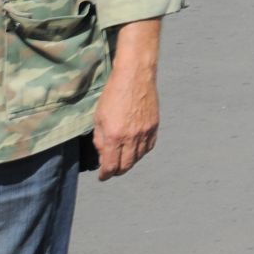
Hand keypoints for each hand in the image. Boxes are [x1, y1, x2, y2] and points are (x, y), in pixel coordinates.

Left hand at [92, 60, 158, 180]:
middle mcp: (131, 137)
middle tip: (112, 170)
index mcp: (114, 136)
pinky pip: (149, 146)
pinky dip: (142, 152)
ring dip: (130, 162)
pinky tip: (136, 149)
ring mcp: (145, 132)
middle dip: (117, 171)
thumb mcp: (98, 118)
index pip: (111, 166)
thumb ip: (100, 140)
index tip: (103, 176)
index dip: (105, 175)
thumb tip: (103, 155)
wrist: (135, 76)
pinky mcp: (155, 125)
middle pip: (126, 165)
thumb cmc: (113, 94)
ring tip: (123, 159)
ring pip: (139, 157)